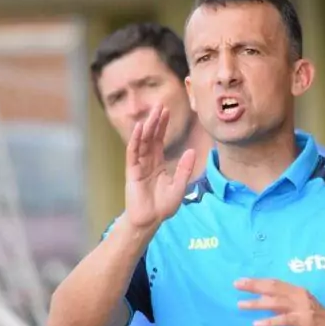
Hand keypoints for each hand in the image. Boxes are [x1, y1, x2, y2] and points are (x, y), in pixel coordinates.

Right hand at [125, 105, 195, 229]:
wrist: (150, 220)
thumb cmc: (163, 206)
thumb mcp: (180, 186)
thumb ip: (185, 169)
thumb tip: (192, 150)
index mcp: (158, 163)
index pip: (160, 140)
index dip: (163, 126)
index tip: (167, 111)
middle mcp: (147, 161)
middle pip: (151, 137)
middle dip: (155, 121)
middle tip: (160, 104)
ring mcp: (139, 166)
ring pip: (142, 142)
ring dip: (147, 127)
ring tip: (152, 113)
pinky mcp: (132, 172)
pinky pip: (133, 153)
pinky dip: (135, 140)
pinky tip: (138, 129)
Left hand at [235, 278, 324, 325]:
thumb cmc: (319, 322)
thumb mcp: (300, 309)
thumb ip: (284, 305)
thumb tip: (263, 301)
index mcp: (297, 291)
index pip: (274, 283)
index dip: (257, 281)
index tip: (241, 281)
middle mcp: (299, 295)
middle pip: (273, 288)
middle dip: (254, 286)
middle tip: (236, 285)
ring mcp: (303, 307)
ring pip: (276, 302)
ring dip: (257, 303)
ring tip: (241, 305)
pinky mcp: (305, 321)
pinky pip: (284, 320)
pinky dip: (269, 321)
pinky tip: (257, 324)